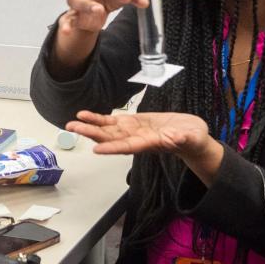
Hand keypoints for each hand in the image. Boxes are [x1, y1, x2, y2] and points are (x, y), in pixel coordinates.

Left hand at [66, 110, 223, 183]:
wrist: (191, 135)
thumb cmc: (193, 138)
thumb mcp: (193, 136)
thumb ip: (183, 138)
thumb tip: (173, 137)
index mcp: (150, 144)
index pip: (128, 147)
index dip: (112, 148)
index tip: (96, 149)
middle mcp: (136, 139)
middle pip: (110, 139)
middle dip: (91, 134)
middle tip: (73, 129)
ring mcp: (132, 131)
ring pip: (107, 130)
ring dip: (89, 127)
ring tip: (71, 123)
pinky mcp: (132, 122)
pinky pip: (111, 121)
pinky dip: (97, 119)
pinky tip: (84, 115)